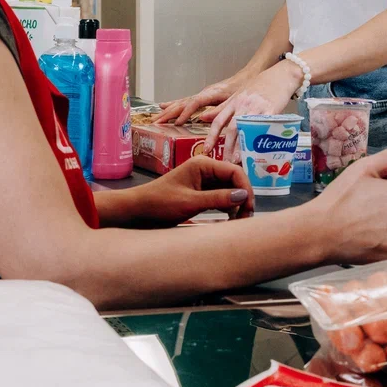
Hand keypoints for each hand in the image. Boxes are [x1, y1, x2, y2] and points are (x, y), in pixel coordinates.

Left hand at [130, 156, 254, 225]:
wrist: (137, 211)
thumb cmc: (159, 203)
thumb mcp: (190, 202)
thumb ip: (218, 198)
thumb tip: (244, 195)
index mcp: (203, 165)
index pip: (234, 172)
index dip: (245, 188)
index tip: (249, 207)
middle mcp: (205, 170)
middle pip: (234, 181)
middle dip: (243, 198)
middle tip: (245, 218)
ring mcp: (203, 182)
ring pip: (229, 190)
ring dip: (236, 204)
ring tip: (238, 221)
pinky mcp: (200, 193)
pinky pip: (220, 198)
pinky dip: (227, 207)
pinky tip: (229, 219)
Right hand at [156, 74, 245, 124]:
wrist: (247, 77)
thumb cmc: (243, 89)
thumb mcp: (235, 100)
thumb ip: (219, 109)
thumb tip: (204, 118)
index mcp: (210, 93)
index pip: (194, 103)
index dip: (185, 113)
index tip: (176, 123)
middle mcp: (202, 93)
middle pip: (182, 103)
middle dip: (168, 113)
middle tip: (156, 123)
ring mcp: (200, 94)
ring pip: (180, 102)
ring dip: (167, 111)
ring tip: (155, 118)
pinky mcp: (201, 96)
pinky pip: (184, 101)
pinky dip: (172, 104)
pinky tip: (163, 106)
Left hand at [205, 61, 301, 159]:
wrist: (280, 75)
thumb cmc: (259, 86)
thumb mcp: (238, 95)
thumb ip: (222, 108)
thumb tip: (203, 117)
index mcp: (234, 102)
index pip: (218, 120)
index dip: (211, 136)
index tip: (206, 150)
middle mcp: (243, 105)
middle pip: (232, 128)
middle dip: (227, 147)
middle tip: (226, 162)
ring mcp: (257, 107)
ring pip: (246, 128)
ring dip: (241, 146)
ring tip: (238, 160)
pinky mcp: (272, 110)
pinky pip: (264, 126)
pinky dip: (259, 138)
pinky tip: (258, 150)